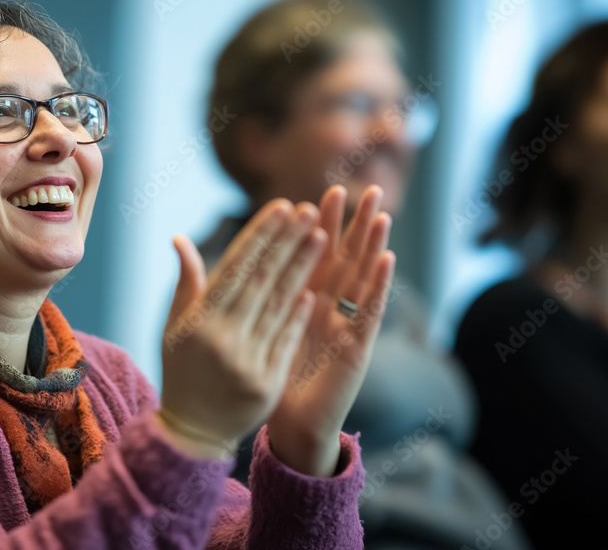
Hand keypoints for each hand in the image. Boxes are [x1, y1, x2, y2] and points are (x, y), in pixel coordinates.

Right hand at [159, 200, 326, 459]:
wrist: (192, 432)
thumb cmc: (182, 371)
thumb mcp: (174, 328)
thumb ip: (186, 284)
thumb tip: (181, 239)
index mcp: (198, 321)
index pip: (235, 267)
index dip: (261, 236)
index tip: (282, 208)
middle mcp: (221, 338)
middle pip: (262, 280)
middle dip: (287, 242)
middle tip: (310, 211)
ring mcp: (246, 361)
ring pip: (280, 305)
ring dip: (303, 269)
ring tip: (321, 236)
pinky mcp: (266, 383)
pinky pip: (287, 341)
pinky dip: (300, 313)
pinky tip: (314, 288)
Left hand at [266, 185, 395, 476]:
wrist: (289, 426)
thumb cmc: (270, 377)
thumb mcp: (254, 331)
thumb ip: (245, 297)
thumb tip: (229, 264)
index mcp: (304, 300)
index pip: (312, 256)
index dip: (316, 228)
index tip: (316, 194)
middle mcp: (329, 309)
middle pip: (344, 259)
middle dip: (352, 226)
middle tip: (361, 189)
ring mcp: (346, 326)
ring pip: (362, 279)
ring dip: (372, 246)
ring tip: (380, 213)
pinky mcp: (357, 348)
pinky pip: (369, 312)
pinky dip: (378, 286)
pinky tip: (386, 259)